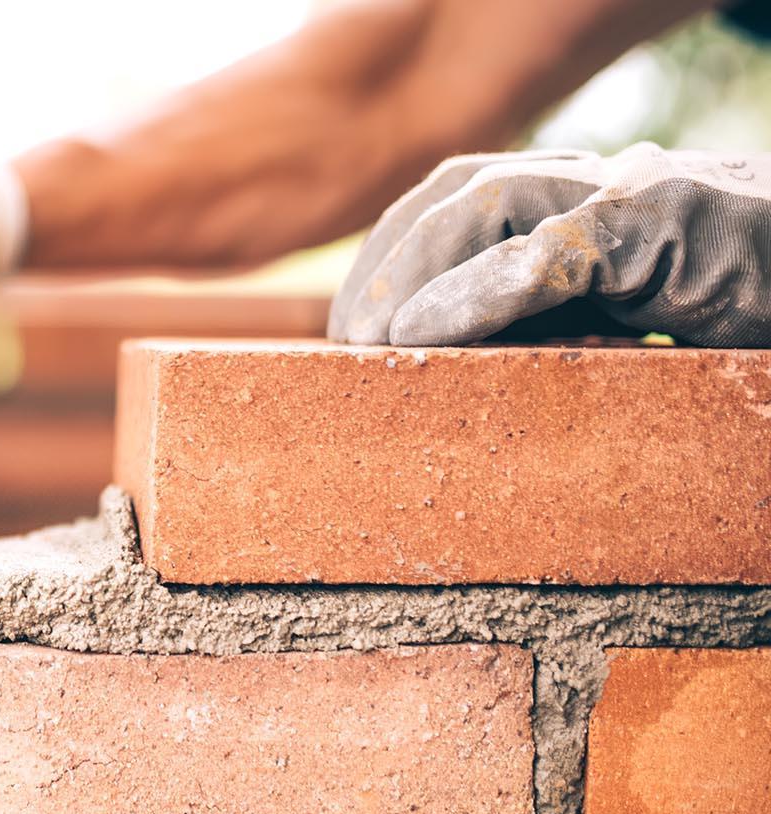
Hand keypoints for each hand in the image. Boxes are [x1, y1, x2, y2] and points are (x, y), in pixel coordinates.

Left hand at [329, 143, 770, 347]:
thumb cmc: (735, 318)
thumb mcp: (620, 325)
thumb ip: (545, 326)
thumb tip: (443, 366)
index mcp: (582, 201)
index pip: (459, 198)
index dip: (391, 255)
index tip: (351, 328)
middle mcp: (601, 184)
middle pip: (457, 189)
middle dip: (385, 262)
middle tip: (345, 343)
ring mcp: (636, 195)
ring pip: (488, 203)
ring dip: (412, 276)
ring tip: (374, 344)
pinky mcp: (672, 225)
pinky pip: (554, 251)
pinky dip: (477, 294)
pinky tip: (425, 335)